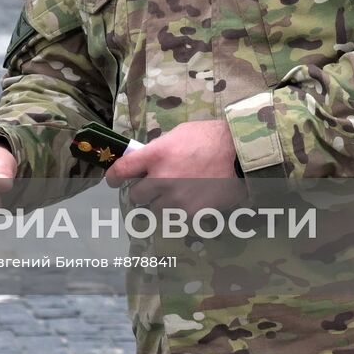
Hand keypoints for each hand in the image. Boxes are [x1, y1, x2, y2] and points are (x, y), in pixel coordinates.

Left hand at [104, 120, 244, 211]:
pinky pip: (177, 218)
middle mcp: (161, 179)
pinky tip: (193, 200)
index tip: (112, 180)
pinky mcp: (192, 214)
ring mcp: (176, 199)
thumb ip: (159, 150)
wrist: (240, 154)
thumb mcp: (178, 135)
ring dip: (162, 204)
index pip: (122, 170)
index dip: (112, 177)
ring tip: (178, 194)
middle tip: (153, 188)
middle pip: (136, 196)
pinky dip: (181, 212)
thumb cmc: (210, 138)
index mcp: (155, 155)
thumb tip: (146, 161)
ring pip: (156, 210)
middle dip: (142, 192)